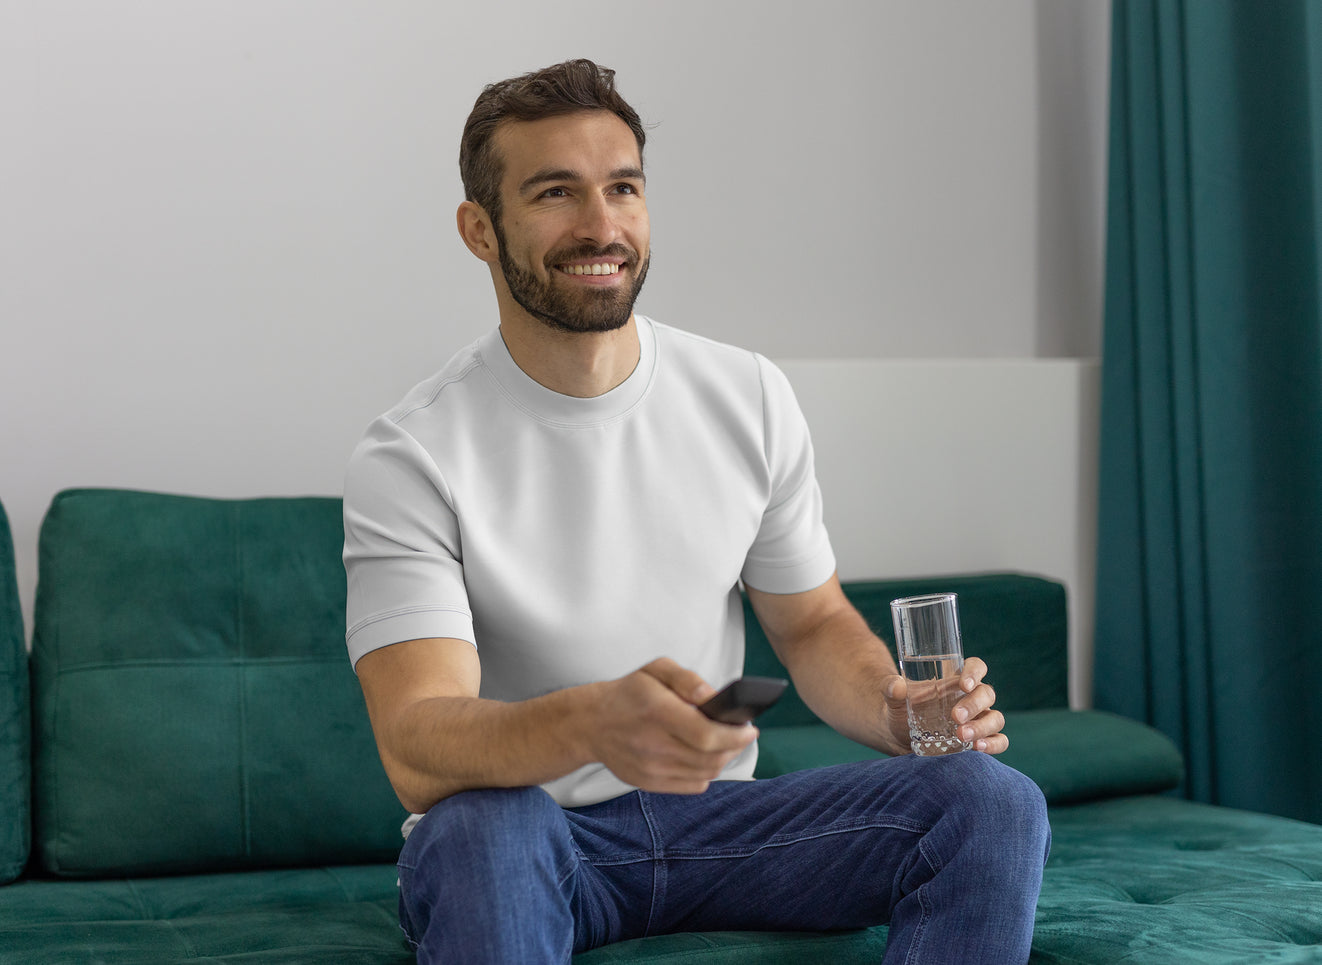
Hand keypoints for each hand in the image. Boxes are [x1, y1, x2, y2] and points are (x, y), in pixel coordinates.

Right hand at [586, 658, 758, 793]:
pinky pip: (692, 785)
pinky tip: (704, 757)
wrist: (591, 723)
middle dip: (734, 747)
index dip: (736, 735)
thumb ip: (687, 679)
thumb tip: (713, 697)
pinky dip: (706, 773)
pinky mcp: (648, 783)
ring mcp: (650, 768)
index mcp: (658, 711)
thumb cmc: (629, 693)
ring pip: (705, 773)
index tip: (749, 729)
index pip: (708, 735)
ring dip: (722, 759)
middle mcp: (653, 744)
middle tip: (741, 734)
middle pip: (711, 757)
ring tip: (725, 744)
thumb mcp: (656, 669)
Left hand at [880, 656, 1007, 754]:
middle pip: (986, 693)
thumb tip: (896, 686)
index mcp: (956, 681)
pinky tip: (978, 748)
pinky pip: (1000, 740)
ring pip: (996, 717)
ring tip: (962, 736)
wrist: (898, 736)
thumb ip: (891, 690)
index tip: (963, 684)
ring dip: (983, 726)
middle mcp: (972, 698)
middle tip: (955, 717)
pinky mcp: (981, 739)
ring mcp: (979, 719)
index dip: (975, 672)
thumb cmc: (901, 711)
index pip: (976, 667)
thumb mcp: (893, 699)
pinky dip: (994, 744)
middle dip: (974, 704)